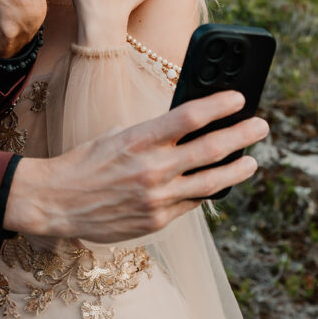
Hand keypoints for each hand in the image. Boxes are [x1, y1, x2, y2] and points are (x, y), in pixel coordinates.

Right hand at [4, 90, 269, 241]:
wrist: (57, 201)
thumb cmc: (86, 162)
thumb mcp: (116, 136)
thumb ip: (152, 134)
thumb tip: (187, 128)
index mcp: (139, 139)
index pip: (189, 116)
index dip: (219, 105)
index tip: (239, 97)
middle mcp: (152, 168)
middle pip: (210, 149)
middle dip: (241, 135)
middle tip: (260, 126)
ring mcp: (157, 198)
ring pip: (210, 183)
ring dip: (236, 170)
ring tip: (251, 161)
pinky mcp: (157, 221)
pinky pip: (191, 204)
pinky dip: (207, 192)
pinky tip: (217, 184)